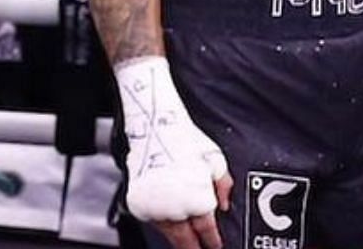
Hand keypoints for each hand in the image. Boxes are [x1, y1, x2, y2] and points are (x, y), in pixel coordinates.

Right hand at [116, 57, 231, 248]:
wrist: (153, 126)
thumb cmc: (184, 139)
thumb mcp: (216, 160)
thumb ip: (224, 187)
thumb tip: (224, 205)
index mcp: (196, 201)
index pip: (207, 233)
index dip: (213, 242)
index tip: (216, 246)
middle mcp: (174, 208)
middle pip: (185, 242)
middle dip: (194, 247)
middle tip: (200, 247)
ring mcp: (153, 207)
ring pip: (168, 233)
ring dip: (178, 235)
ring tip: (186, 235)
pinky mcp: (138, 203)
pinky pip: (152, 220)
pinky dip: (161, 222)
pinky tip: (169, 217)